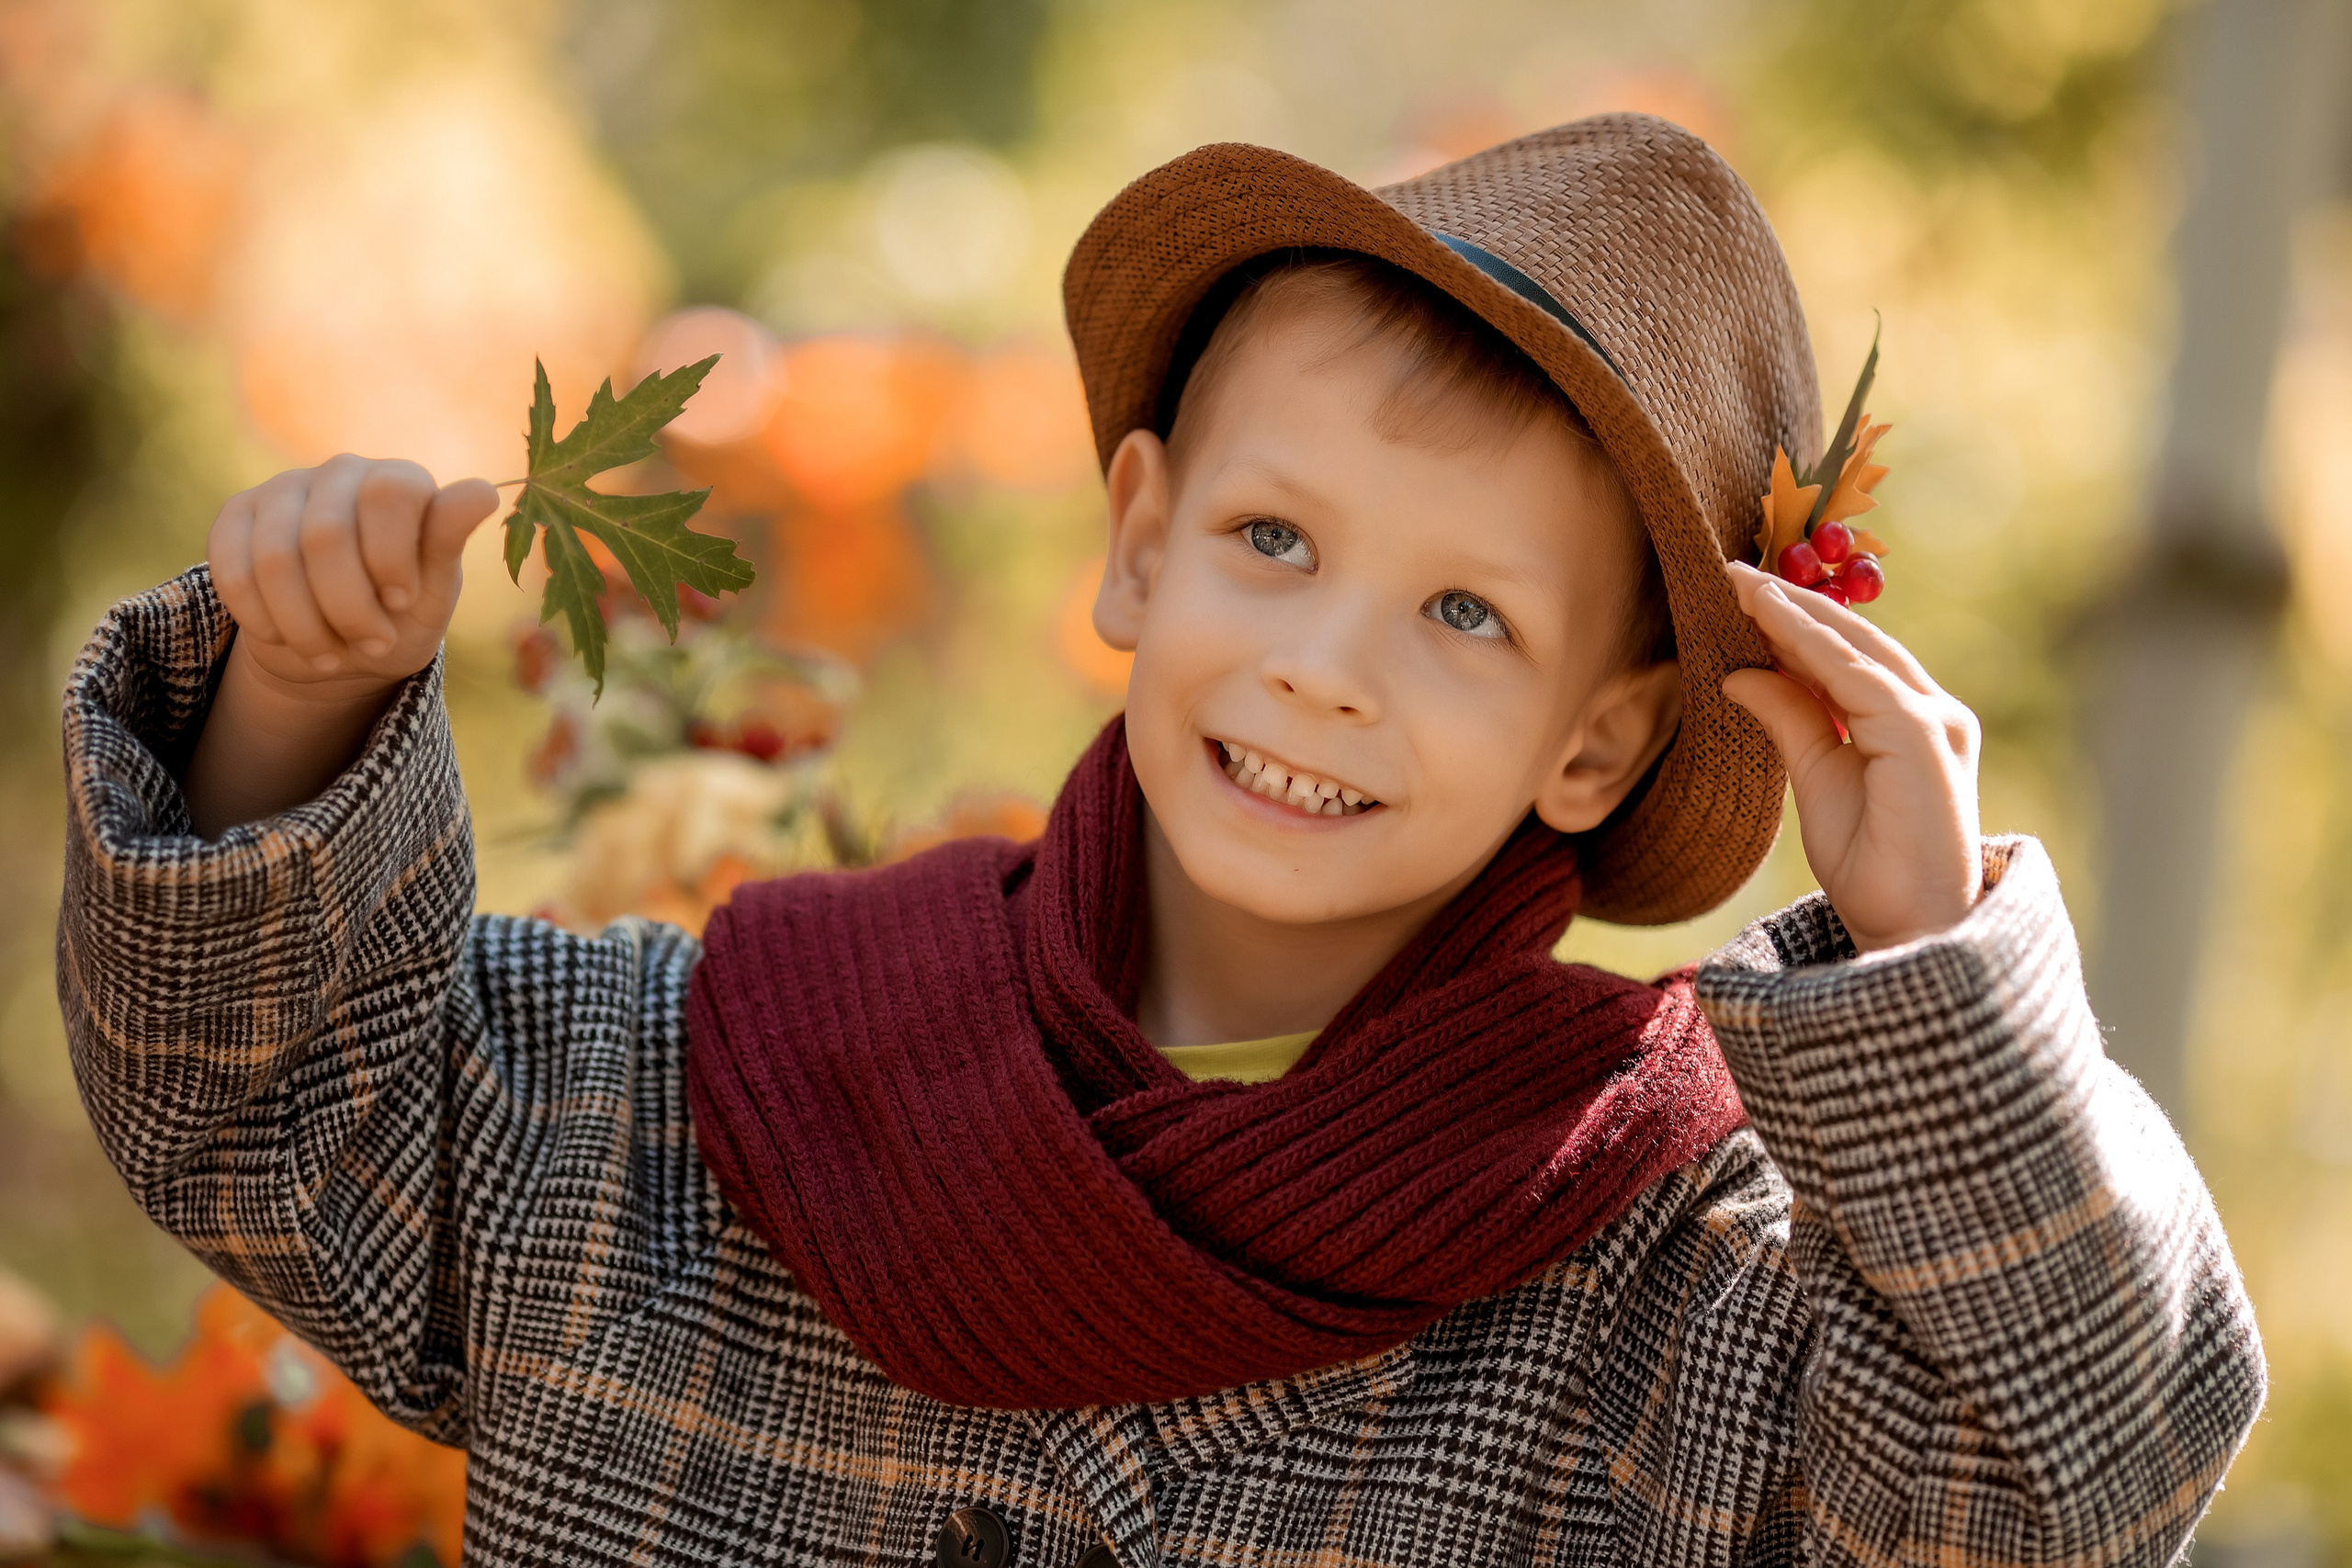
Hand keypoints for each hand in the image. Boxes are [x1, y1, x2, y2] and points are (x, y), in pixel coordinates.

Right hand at [208, 455, 498, 691]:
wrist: (340, 645)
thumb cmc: (400, 613)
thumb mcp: (435, 591)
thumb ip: (448, 543)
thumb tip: (484, 491)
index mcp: (400, 480)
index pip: (389, 494)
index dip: (391, 557)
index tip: (402, 601)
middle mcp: (341, 472)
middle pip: (326, 535)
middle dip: (349, 608)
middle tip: (373, 643)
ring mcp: (284, 489)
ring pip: (275, 559)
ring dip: (305, 624)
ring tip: (331, 653)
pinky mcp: (236, 516)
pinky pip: (233, 571)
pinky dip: (263, 621)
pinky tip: (286, 638)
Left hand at [1721, 560, 1981, 950]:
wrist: (1910, 927)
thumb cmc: (1871, 866)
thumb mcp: (1816, 779)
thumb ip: (1791, 721)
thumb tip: (1739, 675)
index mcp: (1916, 723)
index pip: (1851, 659)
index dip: (1797, 624)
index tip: (1744, 594)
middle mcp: (1935, 711)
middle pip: (1857, 640)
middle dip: (1795, 603)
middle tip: (1735, 571)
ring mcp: (1934, 718)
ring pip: (1852, 648)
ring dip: (1794, 610)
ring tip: (1741, 582)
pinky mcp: (1921, 731)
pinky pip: (1851, 673)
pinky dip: (1806, 639)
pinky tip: (1765, 614)